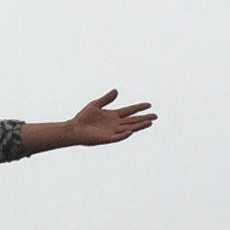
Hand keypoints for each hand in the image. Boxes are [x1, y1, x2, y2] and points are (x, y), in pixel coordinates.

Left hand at [21, 93, 154, 151]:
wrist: (73, 128)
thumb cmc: (83, 118)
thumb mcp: (95, 105)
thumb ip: (106, 99)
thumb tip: (116, 90)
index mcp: (113, 115)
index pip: (130, 111)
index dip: (139, 108)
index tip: (149, 104)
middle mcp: (115, 124)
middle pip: (133, 120)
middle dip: (144, 118)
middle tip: (155, 116)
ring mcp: (112, 131)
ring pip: (129, 128)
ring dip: (139, 126)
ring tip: (149, 123)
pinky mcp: (106, 138)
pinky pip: (118, 137)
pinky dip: (124, 134)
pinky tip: (131, 131)